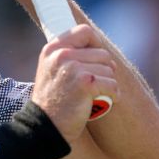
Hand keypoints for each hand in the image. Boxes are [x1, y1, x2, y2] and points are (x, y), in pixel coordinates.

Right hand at [29, 25, 117, 143]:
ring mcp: (73, 67)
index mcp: (52, 49)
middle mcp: (61, 54)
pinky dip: (113, 95)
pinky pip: (112, 84)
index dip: (96, 45)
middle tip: (95, 85)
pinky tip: (105, 101)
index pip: (85, 32)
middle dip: (104, 71)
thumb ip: (66, 55)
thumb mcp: (51, 70)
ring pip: (109, 70)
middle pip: (102, 53)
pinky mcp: (85, 83)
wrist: (45, 126)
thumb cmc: (52, 102)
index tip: (95, 61)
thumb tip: (95, 44)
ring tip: (95, 96)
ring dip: (107, 85)